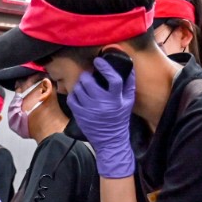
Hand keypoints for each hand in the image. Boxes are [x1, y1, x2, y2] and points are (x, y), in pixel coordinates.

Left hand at [67, 56, 136, 178]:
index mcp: (116, 100)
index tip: (98, 61)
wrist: (110, 140)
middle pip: (89, 82)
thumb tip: (129, 67)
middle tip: (88, 76)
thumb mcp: (128, 102)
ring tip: (84, 86)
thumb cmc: (120, 119)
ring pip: (78, 88)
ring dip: (80, 84)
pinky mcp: (80, 115)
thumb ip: (129, 84)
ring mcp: (89, 110)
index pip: (113, 79)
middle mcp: (102, 104)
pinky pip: (71, 98)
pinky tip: (78, 95)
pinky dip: (73, 94)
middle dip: (87, 76)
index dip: (105, 67)